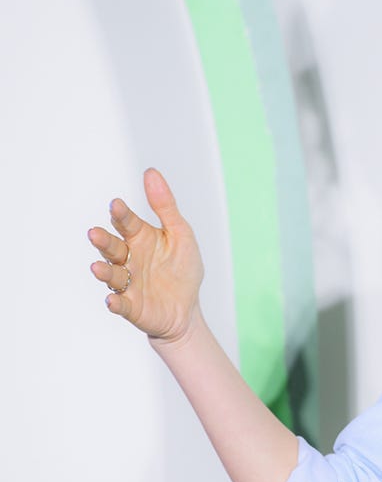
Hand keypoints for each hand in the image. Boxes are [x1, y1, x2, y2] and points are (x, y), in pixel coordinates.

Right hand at [88, 168, 205, 345]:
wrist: (187, 308)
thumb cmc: (182, 268)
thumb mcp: (180, 233)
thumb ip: (165, 206)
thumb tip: (150, 172)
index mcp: (140, 238)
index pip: (127, 223)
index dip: (121, 215)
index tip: (116, 205)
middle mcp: (129, 259)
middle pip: (113, 248)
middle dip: (104, 241)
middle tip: (94, 234)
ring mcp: (128, 283)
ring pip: (112, 275)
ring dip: (104, 271)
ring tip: (97, 267)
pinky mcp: (132, 306)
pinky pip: (121, 304)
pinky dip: (115, 302)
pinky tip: (111, 300)